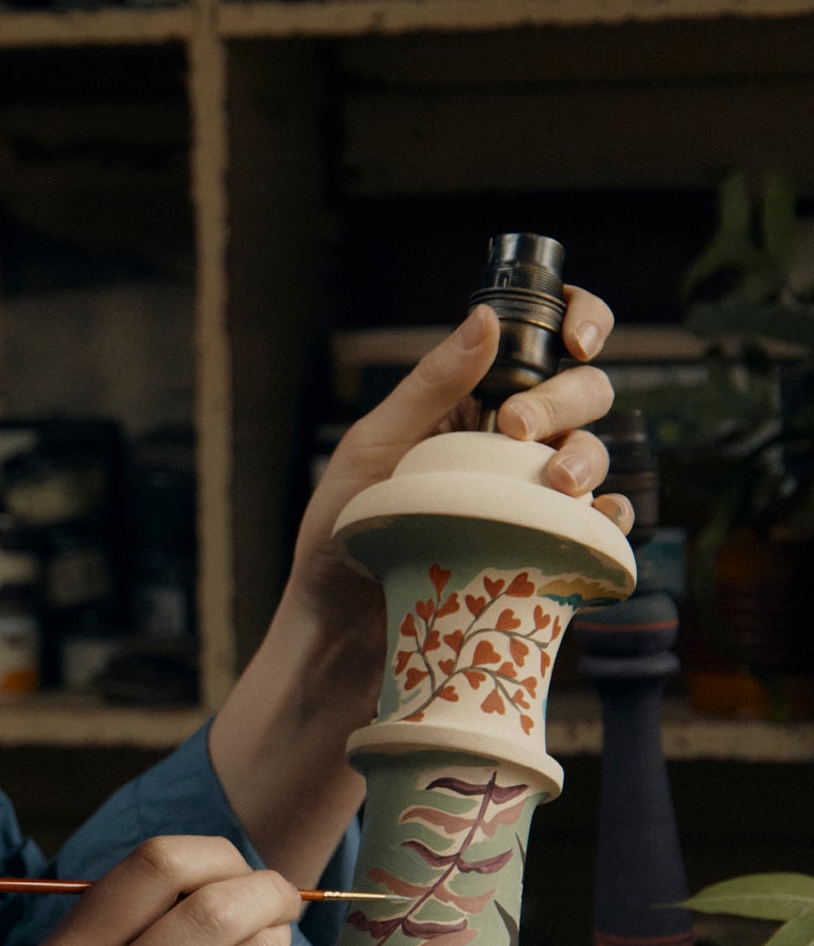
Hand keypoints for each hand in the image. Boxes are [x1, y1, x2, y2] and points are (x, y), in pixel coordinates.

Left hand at [283, 292, 631, 671]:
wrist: (337, 629)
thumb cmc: (339, 533)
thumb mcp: (374, 449)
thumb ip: (431, 385)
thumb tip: (486, 317)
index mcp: (468, 402)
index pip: (542, 340)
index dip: (580, 320)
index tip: (576, 341)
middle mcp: (508, 443)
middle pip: (582, 392)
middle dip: (566, 398)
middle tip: (515, 430)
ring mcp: (531, 495)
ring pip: (596, 453)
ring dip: (589, 456)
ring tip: (557, 483)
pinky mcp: (546, 548)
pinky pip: (601, 526)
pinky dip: (609, 519)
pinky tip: (593, 523)